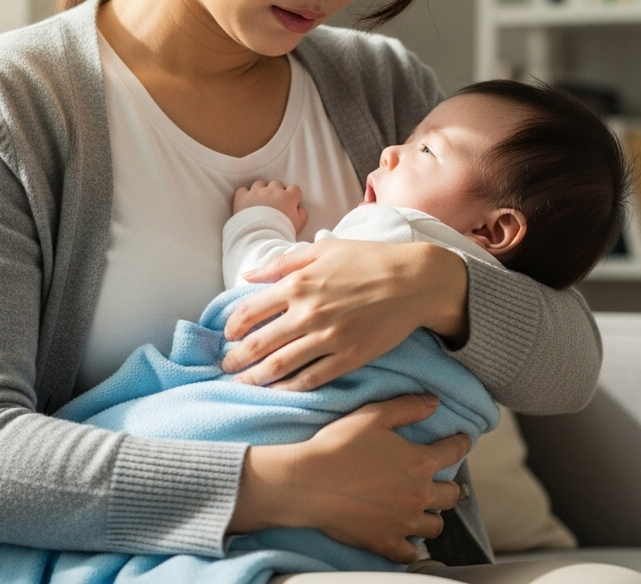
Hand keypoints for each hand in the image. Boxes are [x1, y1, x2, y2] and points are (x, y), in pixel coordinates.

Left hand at [221, 237, 468, 388]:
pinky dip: (289, 389)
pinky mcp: (349, 358)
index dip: (232, 327)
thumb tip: (248, 274)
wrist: (414, 280)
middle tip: (226, 367)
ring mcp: (328, 338)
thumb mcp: (323, 249)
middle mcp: (308, 312)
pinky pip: (311, 379)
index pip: (249, 311)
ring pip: (280, 367)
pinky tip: (278, 391)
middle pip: (259, 344)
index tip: (228, 335)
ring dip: (255, 378)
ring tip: (242, 384)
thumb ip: (283, 262)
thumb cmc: (369, 260)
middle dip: (236, 359)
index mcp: (298, 283)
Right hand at [228, 394, 470, 562]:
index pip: (454, 451)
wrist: (310, 483)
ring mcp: (404, 522)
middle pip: (451, 494)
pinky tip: (406, 536)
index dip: (462, 442)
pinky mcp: (386, 543)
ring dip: (433, 515)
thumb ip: (407, 407)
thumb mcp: (374, 415)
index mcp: (419, 462)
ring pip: (436, 525)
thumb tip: (433, 402)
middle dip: (449, 484)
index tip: (463, 439)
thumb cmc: (339, 446)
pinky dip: (412, 545)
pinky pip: (411, 552)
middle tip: (441, 479)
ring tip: (424, 508)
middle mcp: (418, 495)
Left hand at [233, 179, 307, 234]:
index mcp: (288, 197)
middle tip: (274, 205)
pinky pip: (243, 190)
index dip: (291, 196)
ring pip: (260, 184)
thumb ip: (302, 213)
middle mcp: (272, 191)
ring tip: (260, 203)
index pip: (294, 188)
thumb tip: (299, 207)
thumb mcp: (299, 225)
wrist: (260, 239)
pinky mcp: (242, 197)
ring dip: (261, 191)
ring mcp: (256, 192)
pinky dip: (245, 195)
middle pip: (277, 184)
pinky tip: (246, 202)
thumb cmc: (281, 233)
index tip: (289, 203)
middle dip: (276, 192)